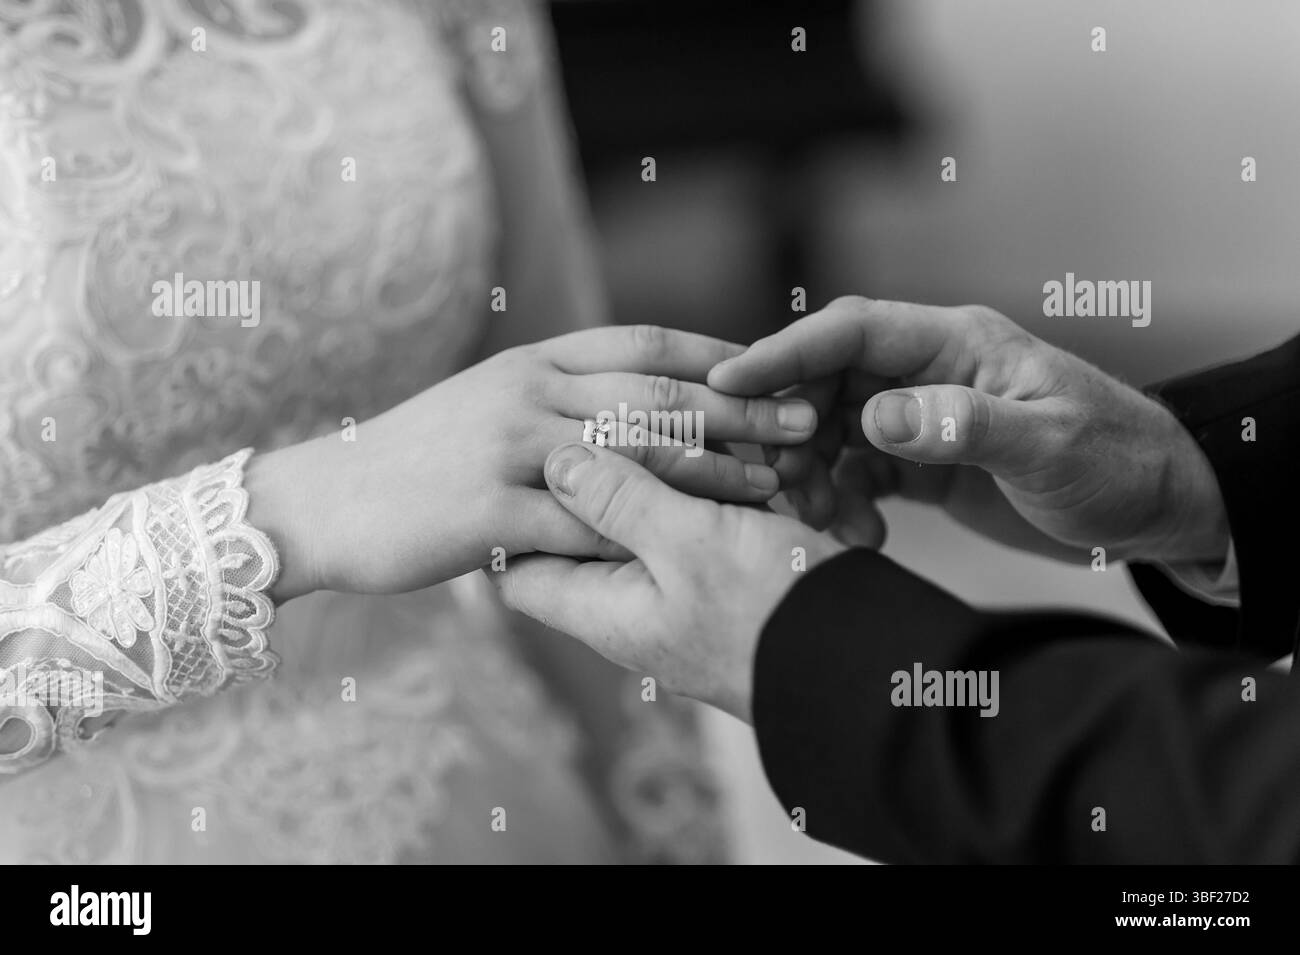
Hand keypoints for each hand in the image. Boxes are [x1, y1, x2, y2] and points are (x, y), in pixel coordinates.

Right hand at [248, 325, 819, 599]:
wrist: (324, 502)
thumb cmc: (416, 460)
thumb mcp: (488, 403)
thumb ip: (559, 397)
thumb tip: (636, 404)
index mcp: (532, 361)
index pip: (643, 343)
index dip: (717, 355)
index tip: (777, 368)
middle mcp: (526, 391)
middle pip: (655, 394)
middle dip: (739, 409)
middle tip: (806, 422)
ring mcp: (506, 449)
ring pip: (633, 455)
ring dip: (711, 472)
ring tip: (774, 485)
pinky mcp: (487, 511)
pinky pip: (582, 524)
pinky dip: (643, 537)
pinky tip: (690, 550)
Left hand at [493, 443, 846, 722]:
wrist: (868, 661)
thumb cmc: (773, 613)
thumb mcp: (687, 544)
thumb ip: (617, 500)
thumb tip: (555, 463)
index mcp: (601, 607)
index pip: (519, 565)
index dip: (513, 510)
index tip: (527, 454)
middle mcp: (632, 602)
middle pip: (579, 530)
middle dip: (595, 472)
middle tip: (607, 419)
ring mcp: (680, 589)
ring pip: (645, 514)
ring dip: (664, 467)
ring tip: (687, 425)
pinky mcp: (727, 573)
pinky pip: (698, 518)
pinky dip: (711, 481)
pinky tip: (734, 449)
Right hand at [708, 297, 1229, 564]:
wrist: (1159, 507)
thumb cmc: (1119, 463)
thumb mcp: (1048, 446)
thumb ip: (963, 426)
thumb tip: (876, 416)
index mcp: (957, 343)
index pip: (851, 331)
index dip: (784, 352)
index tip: (728, 384)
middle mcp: (930, 372)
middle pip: (826, 381)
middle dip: (790, 428)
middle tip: (775, 480)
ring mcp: (923, 416)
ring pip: (832, 430)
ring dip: (812, 474)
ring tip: (821, 522)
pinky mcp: (922, 461)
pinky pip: (855, 472)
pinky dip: (841, 503)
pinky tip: (858, 536)